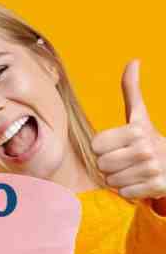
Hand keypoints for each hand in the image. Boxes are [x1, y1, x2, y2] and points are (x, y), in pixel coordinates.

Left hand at [91, 60, 165, 199]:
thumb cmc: (147, 139)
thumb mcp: (139, 115)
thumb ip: (132, 90)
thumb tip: (133, 61)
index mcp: (136, 130)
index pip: (96, 146)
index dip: (103, 148)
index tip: (117, 146)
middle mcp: (146, 148)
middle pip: (101, 164)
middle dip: (109, 165)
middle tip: (125, 160)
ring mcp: (152, 168)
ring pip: (111, 180)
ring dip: (118, 179)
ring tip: (133, 170)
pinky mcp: (156, 186)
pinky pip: (124, 193)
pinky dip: (129, 191)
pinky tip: (140, 181)